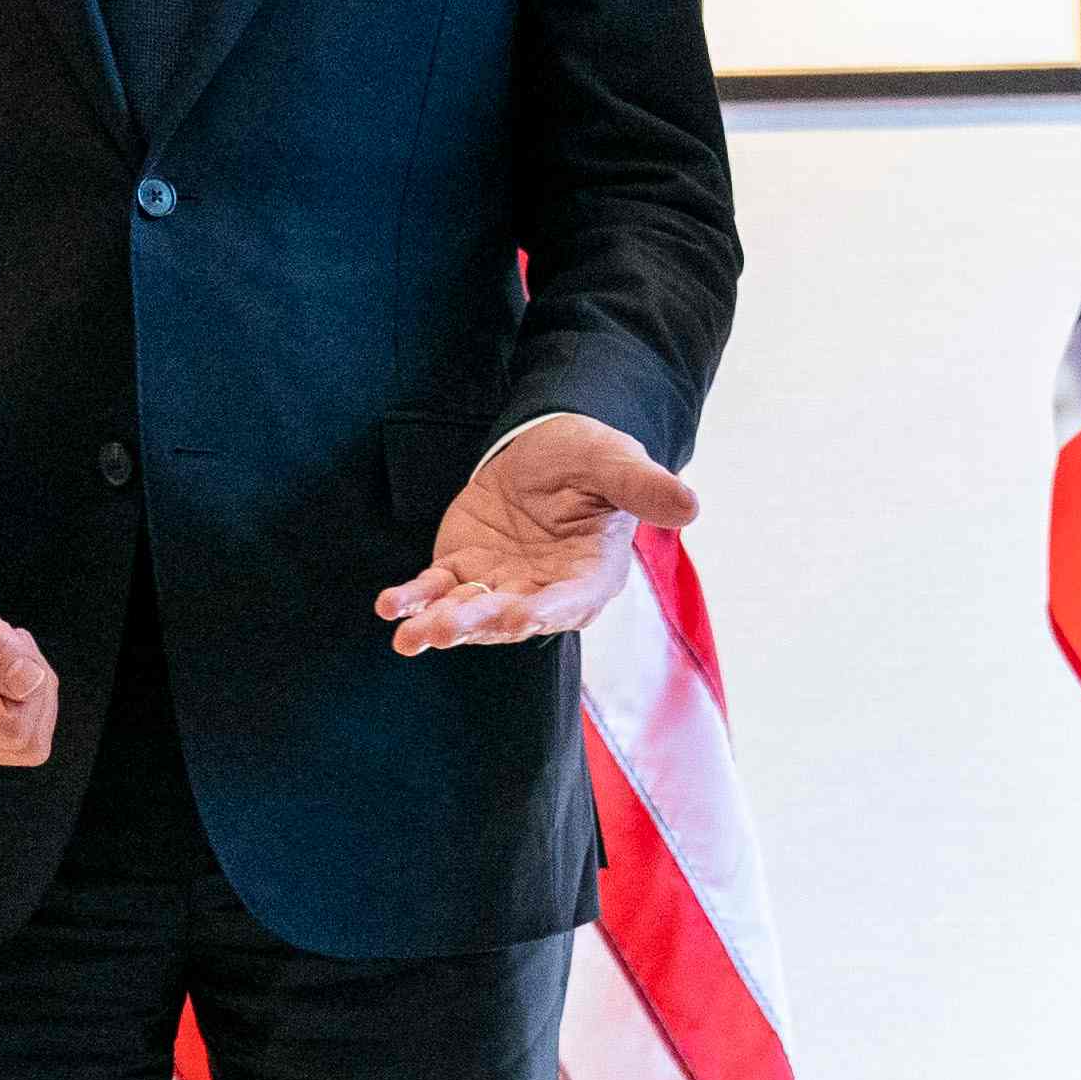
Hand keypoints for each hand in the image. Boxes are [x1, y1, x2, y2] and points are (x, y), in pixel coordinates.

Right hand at [0, 541, 57, 763]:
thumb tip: (30, 683)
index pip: (11, 727)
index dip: (31, 684)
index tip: (10, 638)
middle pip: (24, 742)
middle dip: (36, 689)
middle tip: (8, 640)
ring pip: (25, 743)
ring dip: (32, 694)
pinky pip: (15, 736)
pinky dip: (22, 700)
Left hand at [378, 414, 698, 655]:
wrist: (546, 446)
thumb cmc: (590, 458)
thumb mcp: (616, 463)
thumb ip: (643, 488)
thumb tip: (691, 507)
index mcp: (590, 575)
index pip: (567, 601)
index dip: (545, 609)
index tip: (520, 616)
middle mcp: (544, 593)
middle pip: (510, 616)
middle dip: (477, 623)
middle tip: (444, 629)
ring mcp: (500, 586)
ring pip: (468, 613)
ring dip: (439, 624)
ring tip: (409, 633)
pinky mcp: (464, 572)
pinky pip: (435, 591)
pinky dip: (413, 600)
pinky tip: (389, 606)